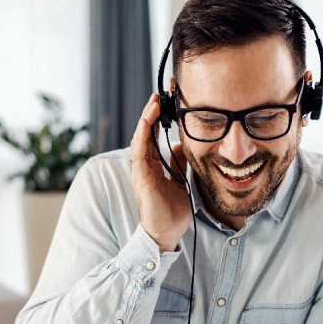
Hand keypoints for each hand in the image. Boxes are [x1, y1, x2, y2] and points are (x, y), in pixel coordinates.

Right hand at [130, 93, 191, 252]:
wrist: (166, 234)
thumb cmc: (173, 211)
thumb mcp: (182, 180)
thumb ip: (179, 162)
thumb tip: (183, 144)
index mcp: (154, 164)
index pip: (155, 133)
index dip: (161, 115)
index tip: (171, 97)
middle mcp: (145, 164)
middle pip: (147, 130)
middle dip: (154, 109)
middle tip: (165, 89)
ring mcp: (141, 169)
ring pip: (141, 136)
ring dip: (147, 117)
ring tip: (155, 99)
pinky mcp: (141, 176)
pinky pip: (139, 150)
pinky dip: (143, 133)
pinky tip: (149, 119)